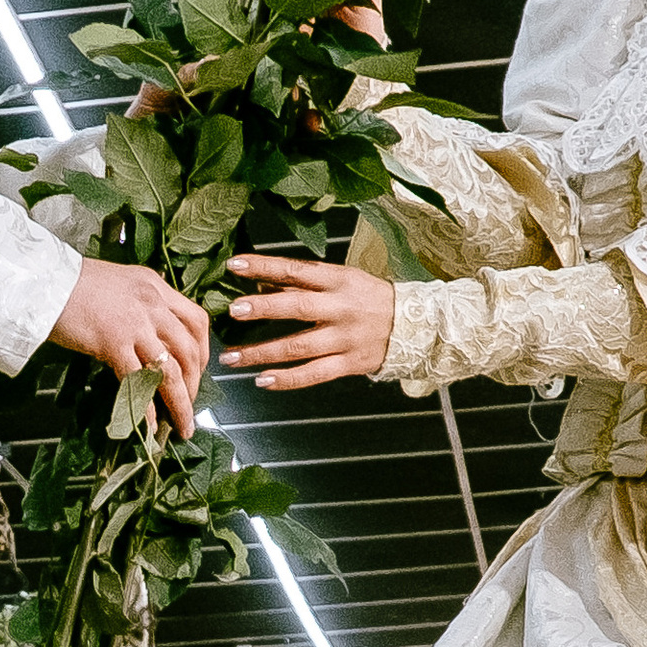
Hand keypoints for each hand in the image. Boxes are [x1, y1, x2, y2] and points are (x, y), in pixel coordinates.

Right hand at [48, 258, 209, 434]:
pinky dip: (146, 406)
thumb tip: (148, 336)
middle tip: (190, 405)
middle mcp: (152, 303)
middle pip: (189, 349)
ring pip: (170, 370)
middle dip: (194, 384)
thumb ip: (139, 305)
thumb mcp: (118, 284)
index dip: (203, 351)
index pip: (196, 321)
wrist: (42, 281)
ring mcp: (135, 323)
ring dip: (180, 403)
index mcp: (155, 287)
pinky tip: (148, 423)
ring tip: (181, 425)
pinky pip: (138, 380)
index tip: (199, 372)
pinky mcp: (113, 342)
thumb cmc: (71, 284)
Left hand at [226, 250, 394, 391]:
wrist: (415, 326)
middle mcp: (340, 308)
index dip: (265, 267)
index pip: (296, 270)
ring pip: (298, 346)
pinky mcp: (349, 363)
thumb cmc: (370, 299)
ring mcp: (345, 338)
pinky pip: (314, 374)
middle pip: (297, 307)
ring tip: (231, 357)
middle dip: (263, 308)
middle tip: (233, 311)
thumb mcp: (343, 279)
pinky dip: (287, 379)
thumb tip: (262, 282)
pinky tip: (263, 380)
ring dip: (262, 353)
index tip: (235, 265)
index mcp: (338, 280)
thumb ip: (306, 282)